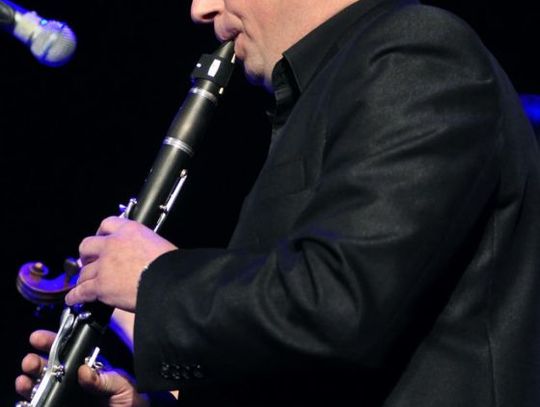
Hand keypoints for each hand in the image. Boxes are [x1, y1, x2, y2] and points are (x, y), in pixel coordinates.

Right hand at [15, 330, 149, 406]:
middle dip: (37, 363)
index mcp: (91, 371)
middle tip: (30, 361)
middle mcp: (76, 384)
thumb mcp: (123, 387)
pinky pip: (42, 405)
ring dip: (29, 382)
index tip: (39, 338)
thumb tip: (83, 371)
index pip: (69, 353)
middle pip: (50, 370)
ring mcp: (68, 399)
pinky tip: (27, 399)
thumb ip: (104, 379)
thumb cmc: (132, 403)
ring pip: (42, 388)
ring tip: (24, 380)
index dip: (54, 344)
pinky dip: (31, 402)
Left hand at [65, 216, 176, 311]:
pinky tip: (73, 299)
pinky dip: (76, 296)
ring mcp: (104, 265)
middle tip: (89, 261)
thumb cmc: (171, 266)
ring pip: (84, 271)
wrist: (170, 283)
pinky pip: (81, 291)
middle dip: (86, 255)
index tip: (101, 238)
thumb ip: (142, 246)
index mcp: (130, 230)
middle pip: (87, 245)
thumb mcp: (158, 245)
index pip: (108, 224)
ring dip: (84, 278)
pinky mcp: (100, 286)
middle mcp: (113, 244)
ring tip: (84, 284)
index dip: (102, 233)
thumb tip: (140, 256)